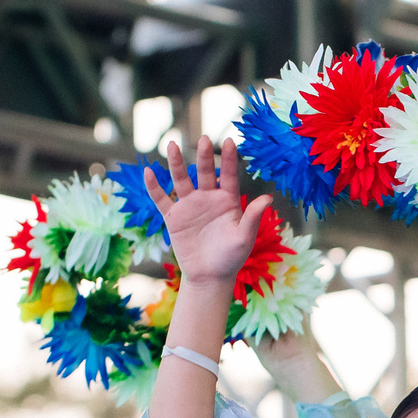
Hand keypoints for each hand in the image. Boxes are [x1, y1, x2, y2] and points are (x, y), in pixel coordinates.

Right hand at [142, 135, 271, 288]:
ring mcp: (189, 206)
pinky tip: (149, 172)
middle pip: (204, 172)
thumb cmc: (231, 258)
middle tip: (204, 140)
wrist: (209, 277)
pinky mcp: (173, 217)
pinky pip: (161, 199)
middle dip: (204, 157)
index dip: (229, 159)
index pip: (228, 175)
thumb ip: (253, 216)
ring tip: (173, 145)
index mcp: (227, 201)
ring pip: (181, 180)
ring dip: (177, 164)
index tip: (229, 141)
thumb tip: (268, 197)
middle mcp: (208, 198)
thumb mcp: (244, 237)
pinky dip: (154, 187)